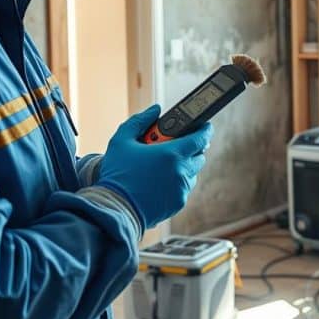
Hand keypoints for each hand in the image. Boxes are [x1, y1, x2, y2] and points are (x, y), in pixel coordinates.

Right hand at [95, 105, 212, 229]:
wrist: (114, 209)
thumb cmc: (117, 174)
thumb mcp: (121, 141)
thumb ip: (139, 121)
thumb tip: (155, 110)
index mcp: (172, 154)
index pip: (201, 138)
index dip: (205, 130)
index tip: (204, 126)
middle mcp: (181, 172)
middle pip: (199, 156)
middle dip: (191, 149)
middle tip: (175, 146)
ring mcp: (181, 189)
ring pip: (192, 173)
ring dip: (184, 166)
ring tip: (163, 166)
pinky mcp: (178, 203)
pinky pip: (184, 188)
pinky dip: (177, 182)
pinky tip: (160, 181)